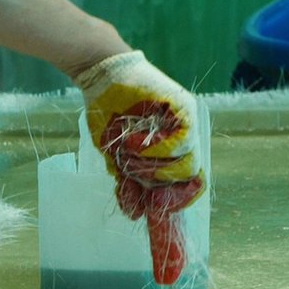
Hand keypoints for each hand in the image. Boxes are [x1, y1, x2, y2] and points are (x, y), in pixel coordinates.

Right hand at [73, 51, 204, 284]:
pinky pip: (179, 143)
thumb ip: (129, 183)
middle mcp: (185, 135)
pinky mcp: (183, 107)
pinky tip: (132, 141)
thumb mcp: (117, 157)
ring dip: (150, 166)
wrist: (100, 74)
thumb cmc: (108, 114)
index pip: (187, 183)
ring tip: (127, 151)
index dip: (176, 202)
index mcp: (174, 149)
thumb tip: (134, 213)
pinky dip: (153, 149)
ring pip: (183, 163)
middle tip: (134, 175)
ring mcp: (186, 120)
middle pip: (188, 176)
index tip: (155, 209)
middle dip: (158, 184)